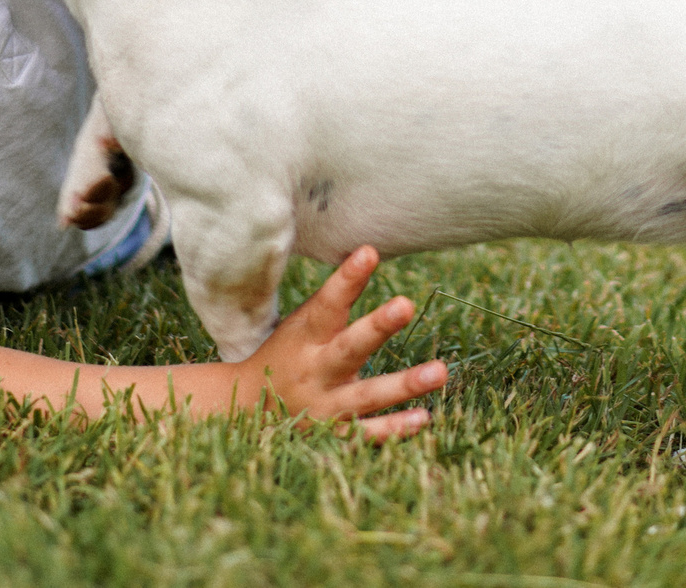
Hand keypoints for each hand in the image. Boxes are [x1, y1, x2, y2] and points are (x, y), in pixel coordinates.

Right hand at [239, 246, 445, 440]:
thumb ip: (336, 297)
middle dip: (377, 327)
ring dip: (403, 384)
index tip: (369, 252)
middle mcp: (315, 369)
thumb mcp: (303, 324)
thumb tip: (369, 252)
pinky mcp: (333, 433)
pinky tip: (424, 418)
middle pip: (348, 347)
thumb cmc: (287, 354)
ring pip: (366, 395)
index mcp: (305, 337)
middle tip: (406, 304)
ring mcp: (324, 405)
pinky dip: (395, 429)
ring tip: (440, 371)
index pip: (326, 303)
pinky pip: (367, 433)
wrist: (245, 410)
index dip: (347, 278)